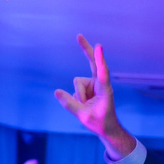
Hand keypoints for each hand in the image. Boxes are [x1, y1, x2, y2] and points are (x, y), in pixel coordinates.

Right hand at [54, 35, 135, 159]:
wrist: (107, 128)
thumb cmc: (99, 123)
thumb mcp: (83, 116)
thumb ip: (69, 104)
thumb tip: (56, 91)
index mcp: (105, 90)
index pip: (102, 72)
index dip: (100, 59)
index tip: (99, 46)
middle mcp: (100, 84)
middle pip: (92, 63)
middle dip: (86, 50)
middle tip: (78, 35)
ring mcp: (94, 84)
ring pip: (77, 83)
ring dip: (78, 96)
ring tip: (87, 107)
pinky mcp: (89, 87)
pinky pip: (75, 88)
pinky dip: (76, 97)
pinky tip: (85, 104)